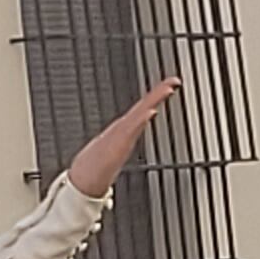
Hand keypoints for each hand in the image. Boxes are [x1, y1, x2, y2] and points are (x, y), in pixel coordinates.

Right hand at [64, 76, 181, 199]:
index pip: (145, 107)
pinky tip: (150, 112)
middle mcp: (124, 127)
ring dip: (154, 101)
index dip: (158, 94)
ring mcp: (121, 135)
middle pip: (144, 105)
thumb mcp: (118, 148)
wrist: (84, 177)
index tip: (172, 84)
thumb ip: (128, 140)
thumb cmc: (98, 164)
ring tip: (167, 90)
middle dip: (159, 92)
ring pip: (140, 113)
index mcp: (126, 127)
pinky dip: (141, 119)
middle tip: (174, 81)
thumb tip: (136, 137)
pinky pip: (132, 130)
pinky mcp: (118, 145)